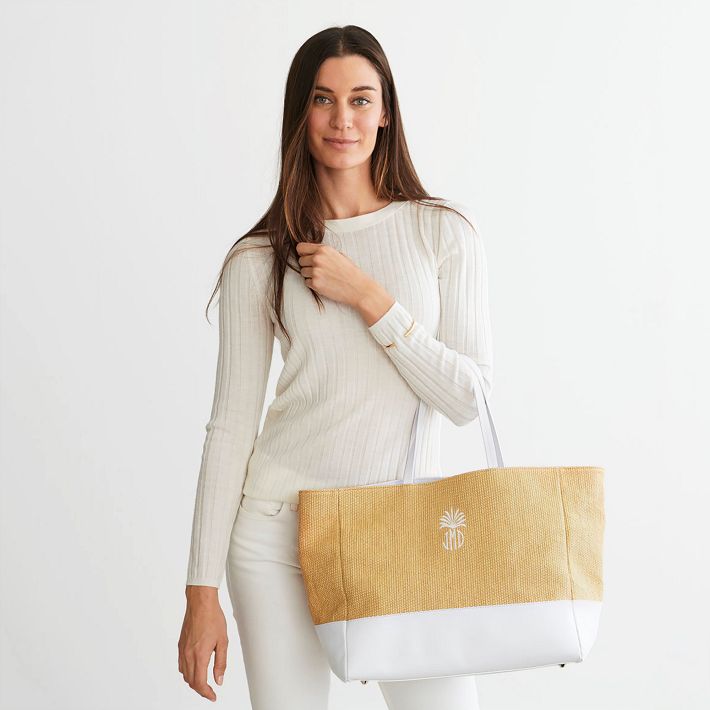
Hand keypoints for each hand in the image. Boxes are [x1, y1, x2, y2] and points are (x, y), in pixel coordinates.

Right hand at [178, 586, 227, 701]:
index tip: (213, 696)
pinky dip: (187, 671)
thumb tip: (219, 680)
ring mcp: (182, 650)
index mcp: (200, 655)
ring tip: (204, 681)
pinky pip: (181, 665)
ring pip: (185, 674)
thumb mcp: (223, 641)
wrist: (201, 603)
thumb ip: (221, 663)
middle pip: (191, 681)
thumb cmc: (213, 618)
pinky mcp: (180, 645)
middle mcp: (188, 655)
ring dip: (193, 681)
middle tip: (210, 691)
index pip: (199, 683)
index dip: (206, 693)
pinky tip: (195, 668)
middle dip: (201, 689)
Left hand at [296, 241, 375, 307]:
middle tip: (319, 270)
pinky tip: (325, 284)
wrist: (358, 288)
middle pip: (300, 261)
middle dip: (307, 265)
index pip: (300, 248)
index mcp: (323, 249)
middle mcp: (318, 259)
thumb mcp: (338, 254)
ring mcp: (315, 271)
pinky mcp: (315, 284)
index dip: (303, 253)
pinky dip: (313, 284)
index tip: (307, 257)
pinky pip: (306, 282)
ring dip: (310, 275)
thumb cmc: (350, 272)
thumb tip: (308, 252)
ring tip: (324, 277)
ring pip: (302, 272)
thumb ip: (323, 252)